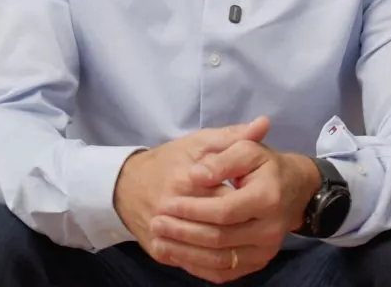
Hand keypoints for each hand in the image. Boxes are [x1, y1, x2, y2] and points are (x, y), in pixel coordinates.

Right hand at [112, 117, 271, 277]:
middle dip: (244, 229)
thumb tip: (264, 124)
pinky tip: (232, 255)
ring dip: (234, 251)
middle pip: (221, 231)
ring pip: (210, 255)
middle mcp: (173, 211)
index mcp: (187, 181)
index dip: (248, 200)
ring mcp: (165, 235)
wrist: (126, 185)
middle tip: (257, 221)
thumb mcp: (200, 142)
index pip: (229, 200)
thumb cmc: (169, 160)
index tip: (259, 196)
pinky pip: (196, 268)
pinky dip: (218, 266)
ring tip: (249, 240)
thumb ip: (232, 136)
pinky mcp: (160, 252)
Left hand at [147, 132, 322, 282]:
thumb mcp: (247, 150)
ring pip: (219, 260)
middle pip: (219, 238)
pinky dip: (197, 266)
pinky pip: (223, 272)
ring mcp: (265, 251)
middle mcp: (270, 230)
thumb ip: (222, 159)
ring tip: (159, 239)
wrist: (294, 188)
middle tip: (155, 223)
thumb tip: (196, 174)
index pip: (223, 210)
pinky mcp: (257, 263)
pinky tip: (176, 254)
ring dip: (185, 252)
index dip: (193, 209)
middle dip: (183, 232)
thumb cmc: (265, 165)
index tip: (167, 204)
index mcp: (267, 198)